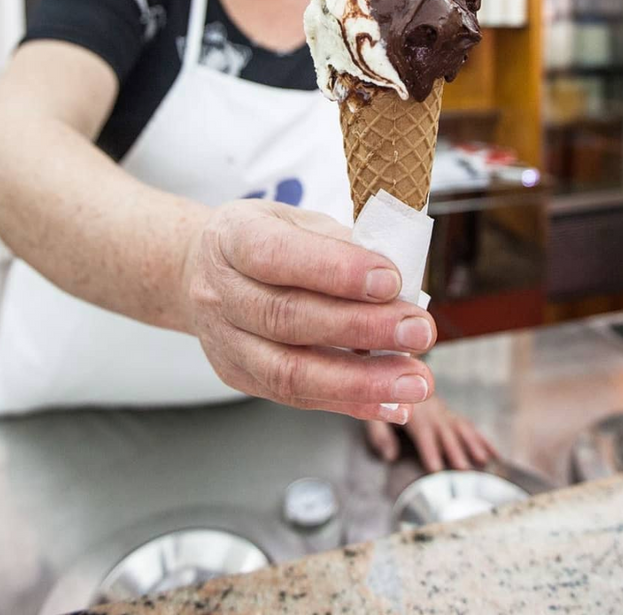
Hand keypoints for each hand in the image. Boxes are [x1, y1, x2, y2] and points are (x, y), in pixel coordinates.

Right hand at [186, 199, 436, 422]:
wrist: (203, 271)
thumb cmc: (265, 240)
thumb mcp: (296, 220)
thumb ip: (342, 243)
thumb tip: (402, 279)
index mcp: (233, 238)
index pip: (277, 256)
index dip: (334, 270)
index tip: (391, 280)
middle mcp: (220, 292)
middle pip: (287, 318)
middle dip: (361, 328)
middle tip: (419, 331)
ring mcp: (225, 341)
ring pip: (289, 372)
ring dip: (360, 381)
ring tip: (416, 381)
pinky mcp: (239, 377)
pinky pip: (297, 398)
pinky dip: (351, 403)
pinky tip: (394, 403)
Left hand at [364, 395, 497, 470]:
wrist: (398, 373)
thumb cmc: (384, 399)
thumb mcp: (374, 414)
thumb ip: (379, 434)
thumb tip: (389, 456)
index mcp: (412, 412)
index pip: (422, 432)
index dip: (429, 449)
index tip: (436, 467)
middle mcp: (430, 411)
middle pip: (444, 431)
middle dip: (454, 450)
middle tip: (463, 469)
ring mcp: (443, 412)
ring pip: (460, 426)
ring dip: (472, 443)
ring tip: (482, 461)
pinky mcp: (450, 414)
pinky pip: (467, 425)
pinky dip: (482, 439)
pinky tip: (494, 455)